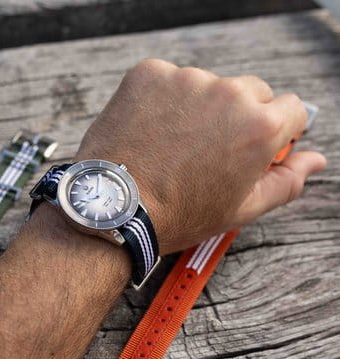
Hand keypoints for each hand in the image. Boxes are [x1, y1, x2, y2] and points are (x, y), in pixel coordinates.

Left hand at [77, 59, 325, 253]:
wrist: (113, 208)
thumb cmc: (176, 214)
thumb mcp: (240, 209)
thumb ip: (285, 181)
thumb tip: (315, 160)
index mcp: (259, 127)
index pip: (292, 108)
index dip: (277, 130)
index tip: (255, 145)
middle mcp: (227, 94)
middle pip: (251, 93)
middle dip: (238, 118)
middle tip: (207, 151)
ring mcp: (185, 80)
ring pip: (208, 86)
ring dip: (198, 108)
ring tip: (172, 146)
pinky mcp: (149, 74)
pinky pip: (169, 80)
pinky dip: (164, 100)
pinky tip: (152, 131)